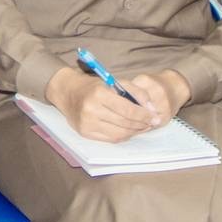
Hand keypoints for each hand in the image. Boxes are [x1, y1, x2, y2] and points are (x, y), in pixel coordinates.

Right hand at [44, 65, 161, 143]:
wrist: (67, 92)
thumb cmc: (93, 86)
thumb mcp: (113, 81)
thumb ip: (135, 91)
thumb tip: (151, 108)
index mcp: (99, 94)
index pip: (128, 109)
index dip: (144, 115)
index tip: (154, 116)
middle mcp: (91, 110)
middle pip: (125, 122)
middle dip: (142, 124)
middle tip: (152, 123)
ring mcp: (87, 123)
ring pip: (119, 134)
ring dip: (135, 132)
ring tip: (143, 127)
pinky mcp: (85, 133)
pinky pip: (110, 139)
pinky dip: (123, 136)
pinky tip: (130, 131)